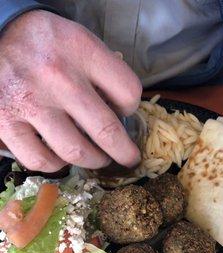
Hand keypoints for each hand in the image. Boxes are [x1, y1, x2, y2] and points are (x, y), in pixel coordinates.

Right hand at [0, 11, 141, 171]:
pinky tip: (60, 156)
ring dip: (92, 160)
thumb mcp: (78, 40)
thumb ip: (102, 71)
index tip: (125, 112)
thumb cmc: (42, 43)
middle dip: (124, 151)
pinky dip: (55, 164)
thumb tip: (120, 110)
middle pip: (107, 131)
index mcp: (81, 51)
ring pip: (75, 151)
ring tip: (95, 158)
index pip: (127, 92)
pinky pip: (39, 159)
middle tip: (128, 157)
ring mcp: (30, 103)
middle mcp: (57, 77)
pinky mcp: (4, 122)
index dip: (132, 108)